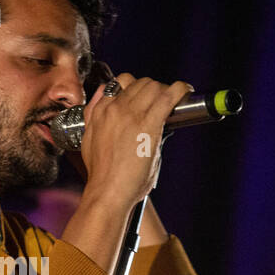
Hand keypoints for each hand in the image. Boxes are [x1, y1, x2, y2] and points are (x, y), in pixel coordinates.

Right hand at [77, 72, 192, 209]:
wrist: (107, 191)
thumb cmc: (102, 174)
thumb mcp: (88, 139)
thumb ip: (94, 116)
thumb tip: (103, 99)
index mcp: (100, 112)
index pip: (120, 83)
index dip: (136, 89)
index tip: (145, 98)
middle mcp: (114, 108)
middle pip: (140, 83)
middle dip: (153, 89)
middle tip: (162, 103)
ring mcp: (131, 114)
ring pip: (154, 86)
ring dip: (166, 90)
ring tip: (174, 101)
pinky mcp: (149, 123)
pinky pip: (168, 96)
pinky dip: (180, 90)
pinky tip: (185, 91)